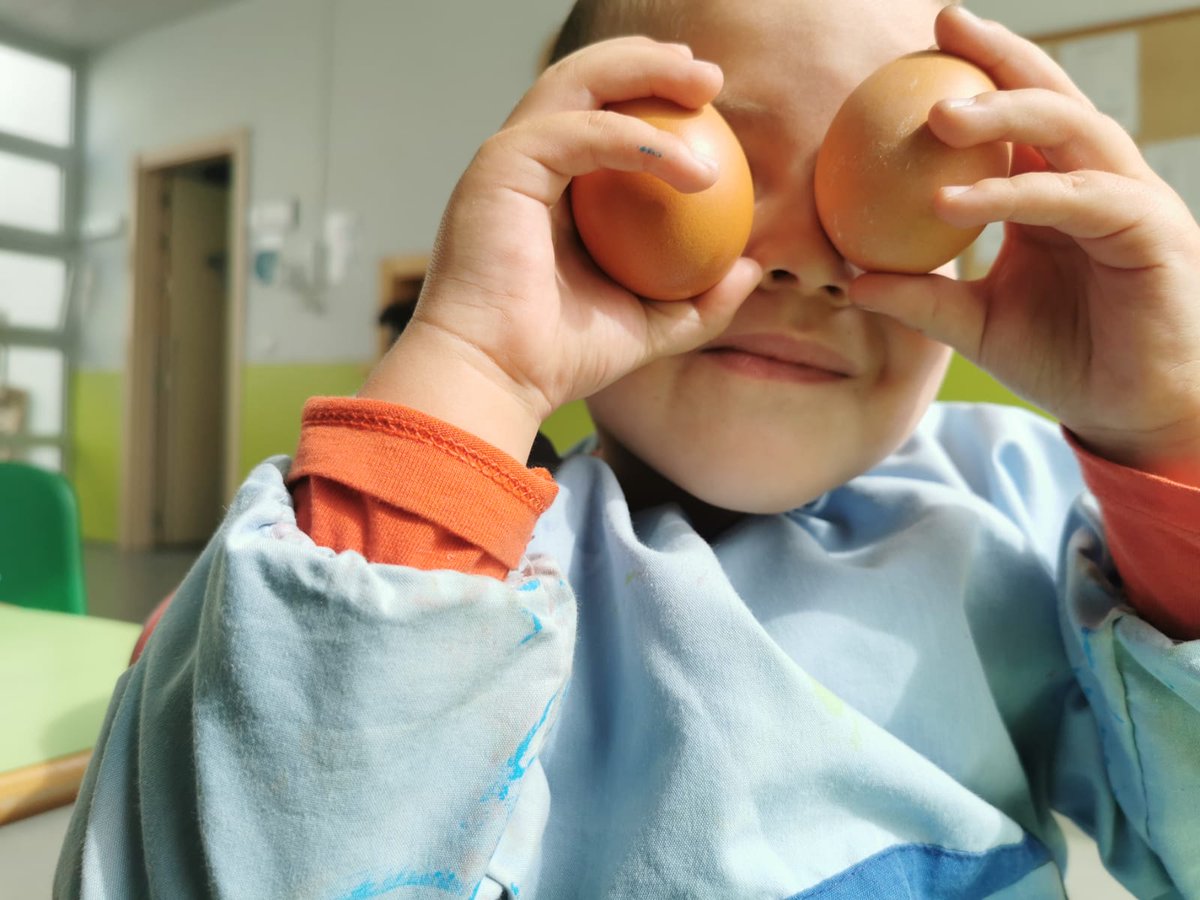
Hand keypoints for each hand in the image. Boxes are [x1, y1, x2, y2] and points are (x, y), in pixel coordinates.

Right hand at [359, 37, 760, 460]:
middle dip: (651, 63)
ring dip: (646, 71)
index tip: (711, 103)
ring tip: (706, 83)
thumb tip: (752, 268)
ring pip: (578, 82)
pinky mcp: (500, 167)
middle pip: (588, 81)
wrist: (498, 378)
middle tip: (711, 78)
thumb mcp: (647, 325)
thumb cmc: (559, 358)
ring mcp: (508, 158)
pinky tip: (693, 167)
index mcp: (549, 188)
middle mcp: (525, 163)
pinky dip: (639, 140)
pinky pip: (581, 132)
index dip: (653, 94)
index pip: (601, 116)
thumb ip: (698, 298)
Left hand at [849, 6, 1199, 481]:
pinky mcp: (1148, 232)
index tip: (920, 45)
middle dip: (1000, 56)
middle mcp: (1094, 182)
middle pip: (1050, 97)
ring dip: (1007, 114)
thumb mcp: (976, 325)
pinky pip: (1077, 199)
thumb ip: (923, 298)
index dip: (979, 71)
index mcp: (1055, 192)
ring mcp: (1127, 200)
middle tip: (942, 30)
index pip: (1018, 118)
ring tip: (937, 116)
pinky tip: (952, 203)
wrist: (1129, 410)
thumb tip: (853, 281)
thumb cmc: (1063, 359)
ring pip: (1071, 131)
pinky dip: (1017, 195)